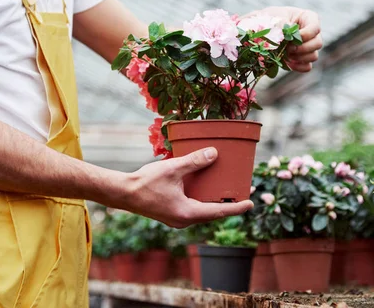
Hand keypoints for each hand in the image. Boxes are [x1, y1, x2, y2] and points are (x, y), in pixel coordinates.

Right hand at [106, 147, 252, 227]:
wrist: (122, 193)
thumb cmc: (145, 182)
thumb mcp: (173, 168)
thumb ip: (194, 161)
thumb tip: (214, 153)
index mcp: (187, 213)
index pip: (218, 211)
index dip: (236, 208)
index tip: (251, 203)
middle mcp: (184, 220)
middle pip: (212, 213)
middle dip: (227, 204)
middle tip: (242, 193)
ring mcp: (177, 219)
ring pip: (202, 211)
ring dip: (214, 202)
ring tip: (226, 190)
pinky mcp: (171, 214)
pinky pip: (193, 208)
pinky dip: (202, 200)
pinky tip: (204, 188)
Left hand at [243, 6, 322, 71]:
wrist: (261, 29)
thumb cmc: (269, 18)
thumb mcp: (274, 17)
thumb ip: (280, 24)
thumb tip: (285, 35)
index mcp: (307, 18)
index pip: (315, 27)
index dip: (306, 34)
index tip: (292, 38)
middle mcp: (311, 33)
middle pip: (318, 43)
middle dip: (302, 48)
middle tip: (288, 49)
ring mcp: (308, 46)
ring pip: (314, 56)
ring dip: (300, 57)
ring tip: (286, 54)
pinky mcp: (302, 58)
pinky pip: (307, 67)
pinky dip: (298, 67)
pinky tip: (288, 63)